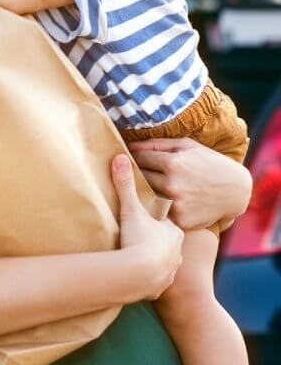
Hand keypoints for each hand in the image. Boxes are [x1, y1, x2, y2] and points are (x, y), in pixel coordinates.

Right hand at [111, 154, 183, 299]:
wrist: (138, 276)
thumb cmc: (138, 239)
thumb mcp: (131, 209)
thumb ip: (126, 184)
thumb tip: (120, 158)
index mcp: (173, 230)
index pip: (166, 222)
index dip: (156, 220)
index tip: (146, 218)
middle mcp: (177, 251)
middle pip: (167, 243)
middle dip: (157, 240)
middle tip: (143, 236)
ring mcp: (171, 270)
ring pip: (166, 262)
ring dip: (156, 260)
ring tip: (141, 257)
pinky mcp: (161, 288)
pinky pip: (158, 280)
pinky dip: (151, 277)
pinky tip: (142, 275)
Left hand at [127, 138, 252, 230]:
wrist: (236, 191)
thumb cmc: (209, 162)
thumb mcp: (186, 145)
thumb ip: (157, 144)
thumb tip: (130, 146)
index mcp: (173, 163)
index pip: (139, 159)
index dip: (135, 157)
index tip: (132, 158)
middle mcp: (173, 185)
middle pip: (140, 177)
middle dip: (138, 173)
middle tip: (137, 172)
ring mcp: (177, 205)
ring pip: (147, 195)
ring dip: (146, 190)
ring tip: (150, 185)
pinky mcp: (181, 220)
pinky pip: (160, 211)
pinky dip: (159, 206)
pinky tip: (164, 200)